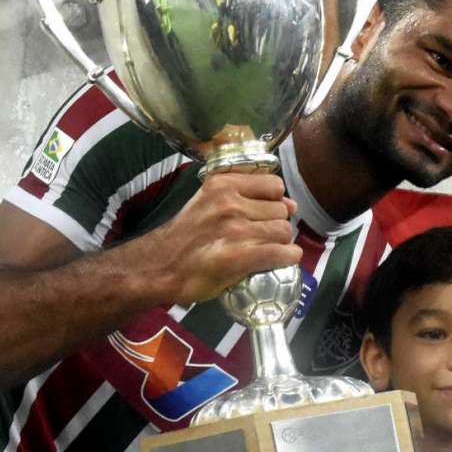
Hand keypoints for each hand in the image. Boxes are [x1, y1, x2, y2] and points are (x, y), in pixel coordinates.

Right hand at [145, 171, 301, 306]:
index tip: (265, 213)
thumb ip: (245, 196)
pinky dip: (287, 258)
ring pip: (283, 231)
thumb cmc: (186, 236)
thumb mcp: (208, 202)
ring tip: (266, 250)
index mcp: (222, 184)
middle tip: (261, 238)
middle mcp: (230, 202)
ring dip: (280, 243)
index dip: (274, 201)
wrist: (160, 266)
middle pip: (281, 211)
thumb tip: (290, 203)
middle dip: (276, 225)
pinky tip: (282, 261)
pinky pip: (280, 253)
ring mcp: (235, 229)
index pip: (274, 185)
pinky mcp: (239, 256)